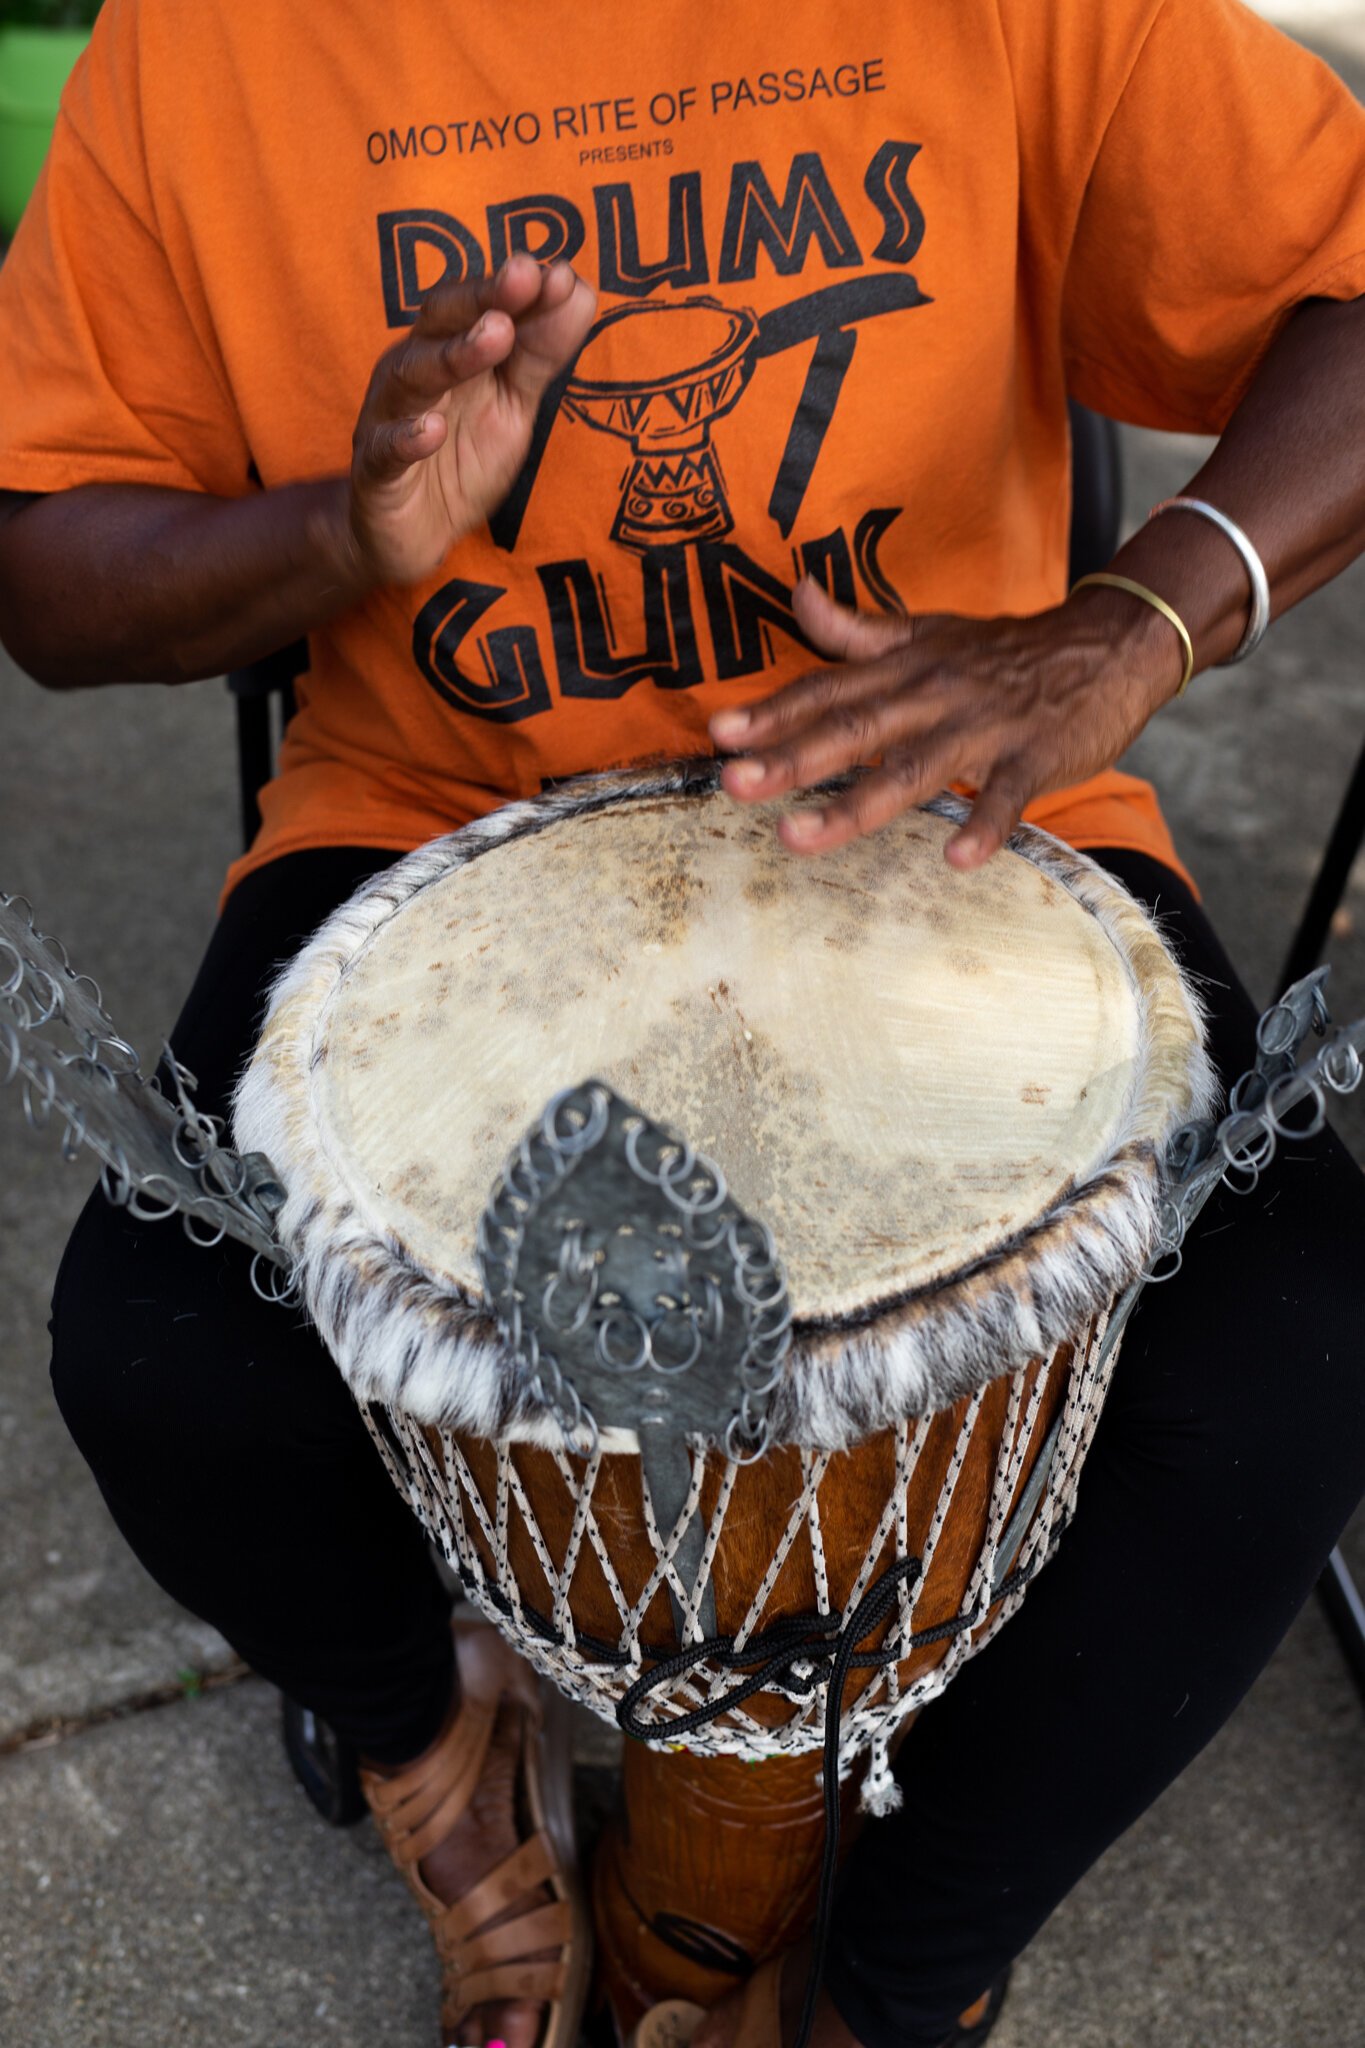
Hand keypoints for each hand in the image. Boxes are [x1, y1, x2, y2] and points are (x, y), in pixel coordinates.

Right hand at [347, 255, 595, 586]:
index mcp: (448, 348)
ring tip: (496, 334)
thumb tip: (578, 288)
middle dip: (484, 296)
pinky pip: (385, 451)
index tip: (558, 273)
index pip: (480, 304)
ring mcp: (389, 418)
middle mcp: (413, 370)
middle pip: (442, 320)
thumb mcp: (513, 406)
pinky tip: (432, 431)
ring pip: (413, 375)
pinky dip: (407, 438)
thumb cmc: (459, 459)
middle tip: (524, 276)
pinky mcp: (374, 473)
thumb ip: (541, 352)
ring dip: (455, 353)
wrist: (410, 535)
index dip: (517, 288)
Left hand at [708, 577, 1184, 866]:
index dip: (774, 711)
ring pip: (911, 770)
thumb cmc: (1004, 651)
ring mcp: (983, 729)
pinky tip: (956, 857)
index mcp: (904, 669)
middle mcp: (933, 695)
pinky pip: (1006, 797)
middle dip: (791, 758)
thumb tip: (797, 596)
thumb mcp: (926, 632)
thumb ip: (857, 630)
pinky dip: (985, 824)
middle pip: (854, 729)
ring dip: (853, 805)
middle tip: (733, 783)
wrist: (1108, 644)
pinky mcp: (1033, 758)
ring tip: (797, 837)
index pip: (828, 689)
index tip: (720, 733)